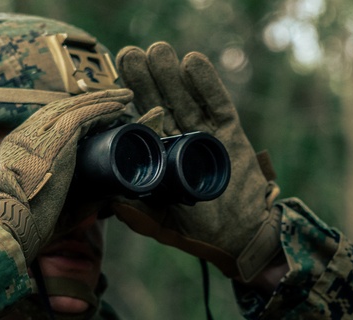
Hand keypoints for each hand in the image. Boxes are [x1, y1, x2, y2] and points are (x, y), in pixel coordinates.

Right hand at [0, 88, 132, 263]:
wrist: (8, 224)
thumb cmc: (24, 225)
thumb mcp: (42, 205)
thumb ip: (69, 197)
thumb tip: (103, 196)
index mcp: (16, 150)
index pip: (44, 123)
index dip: (69, 115)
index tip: (91, 114)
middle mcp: (25, 136)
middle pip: (60, 110)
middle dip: (88, 102)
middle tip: (113, 99)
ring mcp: (38, 135)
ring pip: (74, 108)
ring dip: (102, 101)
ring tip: (124, 98)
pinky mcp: (55, 140)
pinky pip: (82, 116)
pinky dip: (102, 110)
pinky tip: (119, 108)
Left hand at [114, 42, 281, 281]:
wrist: (241, 236)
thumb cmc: (200, 231)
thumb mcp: (161, 222)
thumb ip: (138, 211)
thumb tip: (111, 202)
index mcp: (161, 156)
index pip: (142, 122)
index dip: (129, 100)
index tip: (113, 83)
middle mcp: (181, 139)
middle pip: (162, 102)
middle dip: (146, 79)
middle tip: (130, 54)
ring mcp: (205, 133)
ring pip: (186, 98)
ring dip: (171, 74)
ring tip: (157, 50)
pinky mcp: (229, 133)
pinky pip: (217, 104)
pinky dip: (206, 84)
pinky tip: (192, 62)